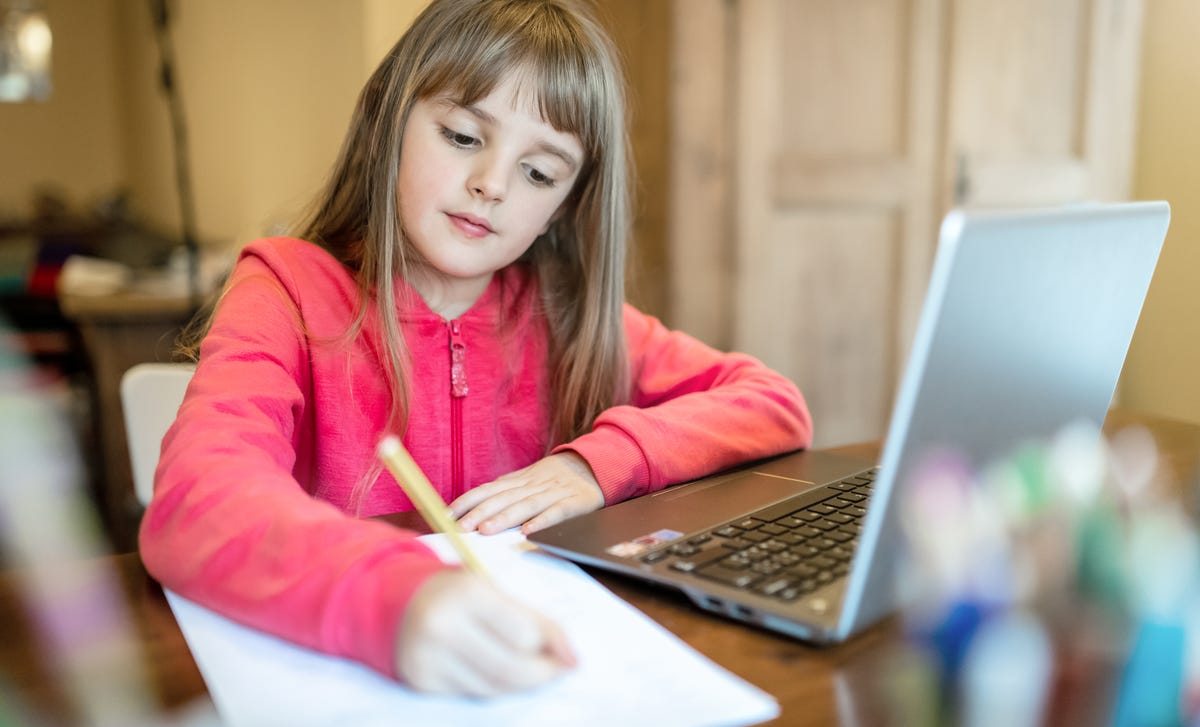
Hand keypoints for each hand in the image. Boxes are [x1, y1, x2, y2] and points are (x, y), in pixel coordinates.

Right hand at [396, 570, 575, 696]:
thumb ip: (533, 619)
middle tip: (557, 672)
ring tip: (531, 671)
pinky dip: (493, 687)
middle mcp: (443, 625)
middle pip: (510, 668)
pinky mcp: (421, 681)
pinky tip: (496, 671)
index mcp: (467, 592)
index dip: (554, 648)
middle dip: (543, 674)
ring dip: (521, 683)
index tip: (571, 657)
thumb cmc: (457, 593)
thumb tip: (572, 658)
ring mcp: (428, 657)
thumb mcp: (493, 591)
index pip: (524, 633)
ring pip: (493, 687)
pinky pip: (471, 694)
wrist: (397, 602)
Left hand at [450, 452, 603, 533]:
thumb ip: (506, 492)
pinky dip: (543, 521)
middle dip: (479, 512)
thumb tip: (473, 507)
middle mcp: (533, 485)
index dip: (467, 501)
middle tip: (460, 527)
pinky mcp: (575, 503)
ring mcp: (554, 493)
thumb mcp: (529, 479)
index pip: (488, 490)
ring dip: (505, 518)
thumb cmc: (556, 478)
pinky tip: (529, 531)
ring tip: (486, 530)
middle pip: (503, 498)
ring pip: (526, 505)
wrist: (596, 464)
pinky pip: (557, 512)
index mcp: (520, 480)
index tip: (446, 515)